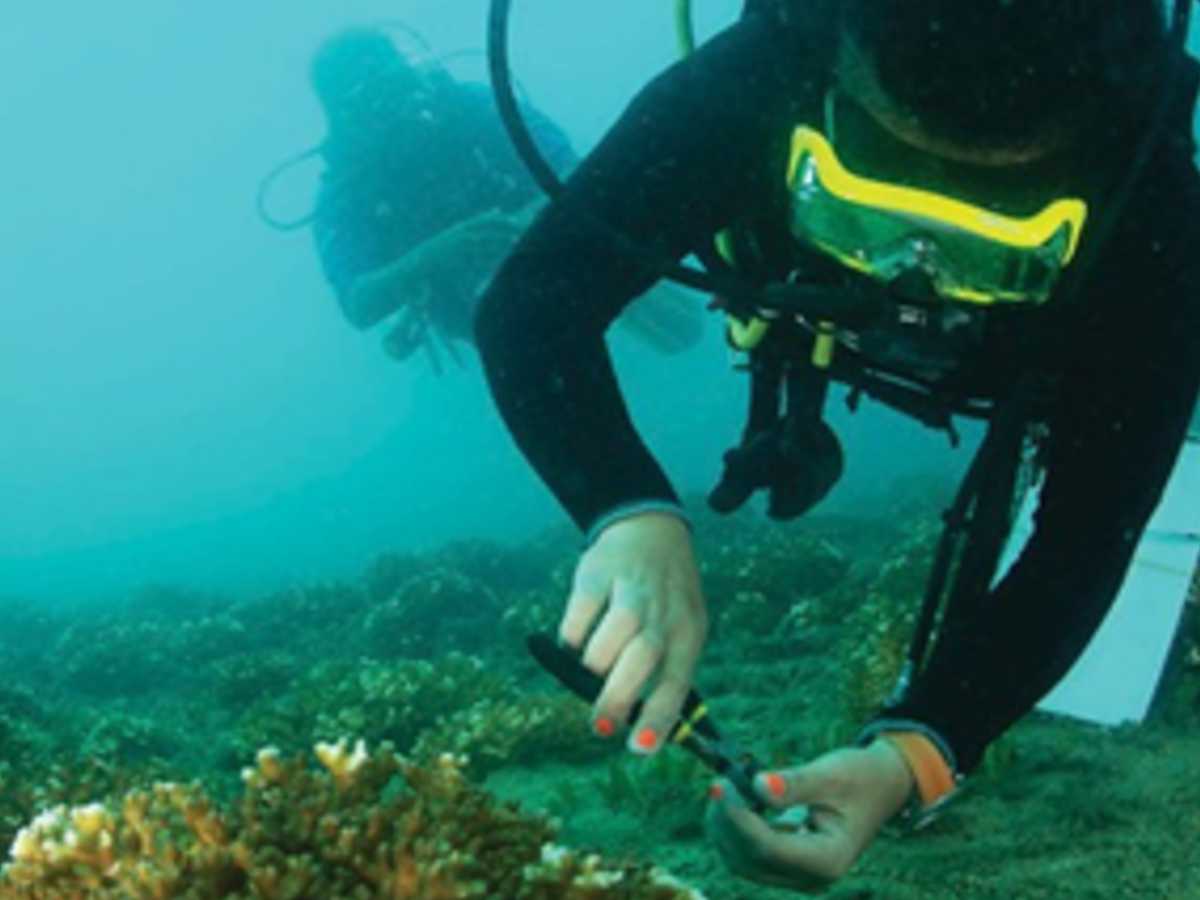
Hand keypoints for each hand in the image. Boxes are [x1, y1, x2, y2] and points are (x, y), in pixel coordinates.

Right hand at [560, 512, 707, 753]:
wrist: (652, 530)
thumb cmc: (666, 600)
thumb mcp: (680, 632)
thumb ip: (662, 675)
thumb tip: (635, 728)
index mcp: (688, 633)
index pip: (677, 681)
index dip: (659, 717)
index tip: (639, 748)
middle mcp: (663, 611)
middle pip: (644, 657)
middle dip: (619, 697)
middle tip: (601, 726)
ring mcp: (631, 589)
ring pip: (614, 634)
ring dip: (596, 666)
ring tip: (587, 675)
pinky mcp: (598, 574)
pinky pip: (581, 613)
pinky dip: (572, 638)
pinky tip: (573, 645)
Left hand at [705, 740, 913, 891]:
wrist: (880, 787)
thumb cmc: (860, 778)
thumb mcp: (831, 774)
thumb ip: (795, 784)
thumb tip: (757, 785)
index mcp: (828, 859)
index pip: (768, 848)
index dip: (738, 818)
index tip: (720, 786)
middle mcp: (811, 877)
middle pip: (749, 860)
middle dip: (727, 822)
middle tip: (720, 781)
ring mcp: (797, 875)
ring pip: (742, 861)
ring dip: (725, 827)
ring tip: (727, 786)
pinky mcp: (787, 864)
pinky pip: (747, 854)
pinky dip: (734, 829)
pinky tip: (735, 799)